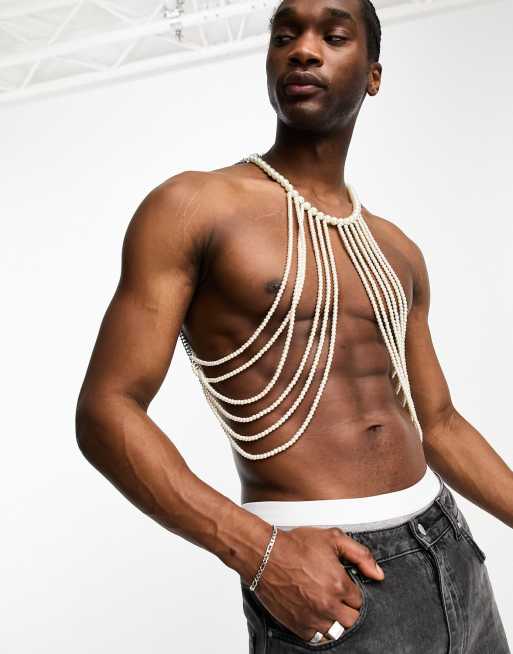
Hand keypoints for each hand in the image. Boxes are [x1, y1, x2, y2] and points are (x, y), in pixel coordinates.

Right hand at [254, 526, 383, 642]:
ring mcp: (313, 618)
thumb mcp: (333, 539)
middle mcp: (328, 605)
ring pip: (335, 630)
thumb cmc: (297, 545)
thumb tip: (378, 574)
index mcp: (339, 585)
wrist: (266, 554)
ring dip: (333, 619)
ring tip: (324, 604)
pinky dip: (317, 627)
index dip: (352, 592)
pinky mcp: (298, 626)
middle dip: (347, 608)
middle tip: (336, 596)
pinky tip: (312, 611)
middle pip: (352, 620)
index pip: (359, 601)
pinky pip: (316, 637)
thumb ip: (361, 555)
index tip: (343, 585)